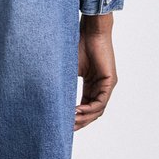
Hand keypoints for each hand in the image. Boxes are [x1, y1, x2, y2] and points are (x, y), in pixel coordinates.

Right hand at [74, 12, 117, 130]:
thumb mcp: (69, 68)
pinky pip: (101, 102)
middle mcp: (101, 87)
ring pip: (97, 109)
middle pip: (92, 112)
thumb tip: (49, 94)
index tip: (64, 122)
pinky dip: (90, 109)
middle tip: (67, 128)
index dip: (76, 116)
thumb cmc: (79, 44)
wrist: (90, 30)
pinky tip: (78, 111)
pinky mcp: (109, 81)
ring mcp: (107, 85)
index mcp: (93, 85)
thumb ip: (65, 82)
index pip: (86, 106)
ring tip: (71, 121)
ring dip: (84, 118)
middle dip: (80, 122)